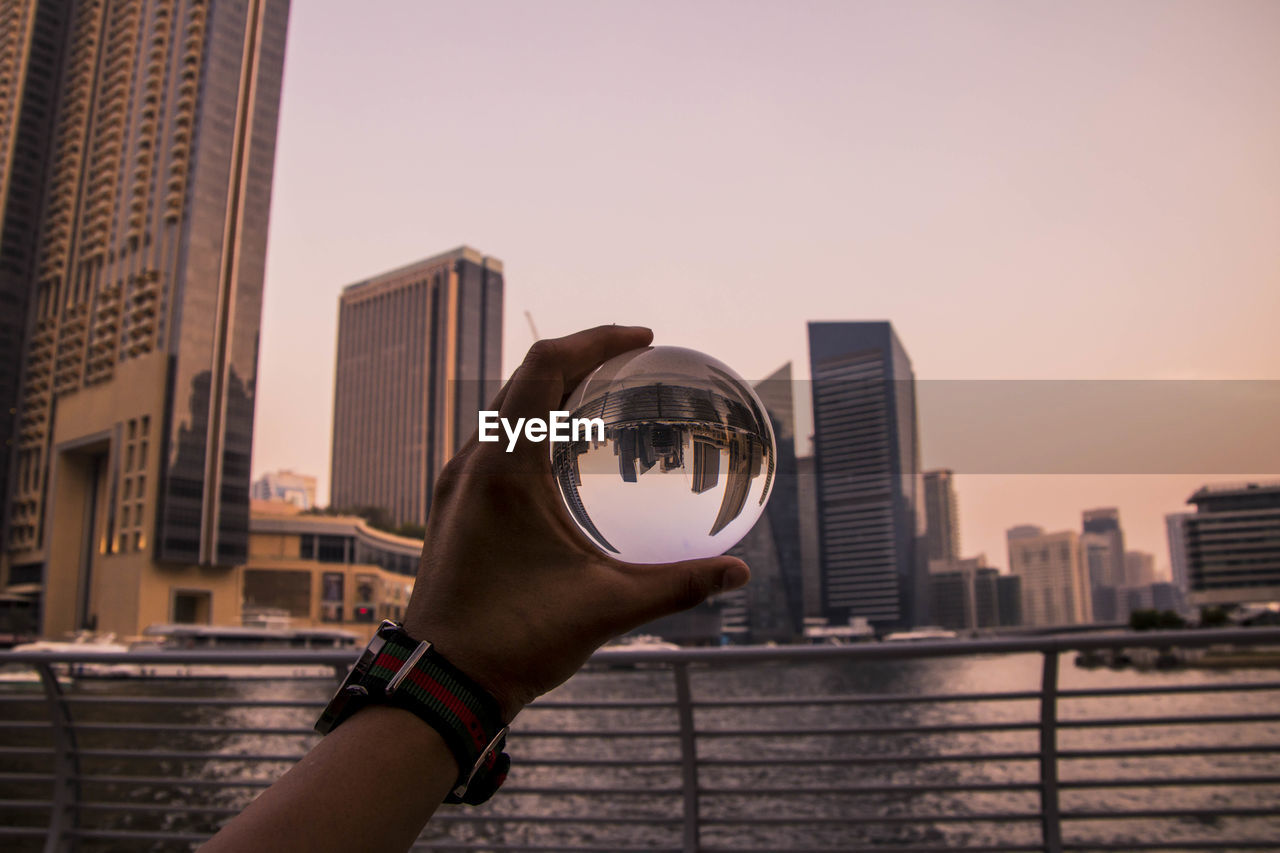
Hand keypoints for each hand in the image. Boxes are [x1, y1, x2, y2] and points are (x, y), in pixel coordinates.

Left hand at [402, 325, 749, 720]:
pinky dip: (532, 428)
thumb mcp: (605, 609)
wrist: (440, 682)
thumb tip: (738, 574)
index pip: (545, 367)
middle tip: (632, 359)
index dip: (596, 340)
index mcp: (505, 469)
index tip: (643, 339)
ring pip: (504, 411)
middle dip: (579, 357)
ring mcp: (457, 485)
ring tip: (602, 396)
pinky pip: (495, 444)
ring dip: (551, 392)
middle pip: (524, 379)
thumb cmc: (513, 643)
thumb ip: (677, 585)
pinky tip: (564, 456)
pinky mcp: (454, 507)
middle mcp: (473, 464)